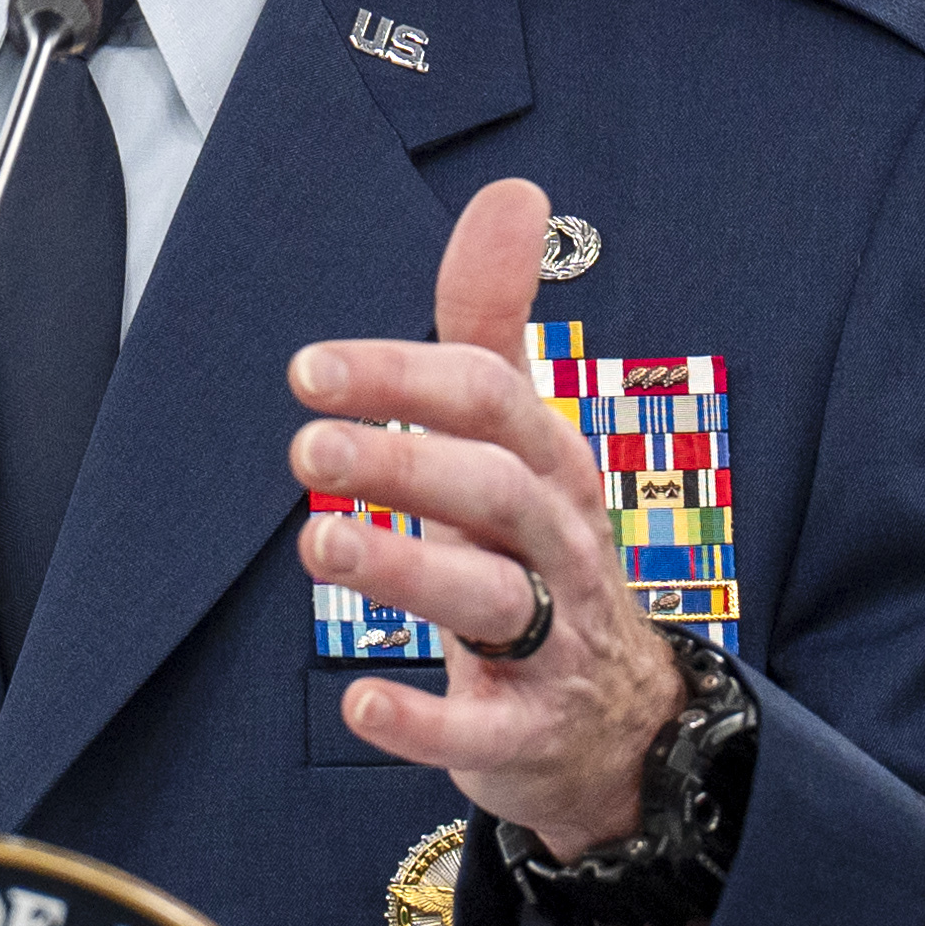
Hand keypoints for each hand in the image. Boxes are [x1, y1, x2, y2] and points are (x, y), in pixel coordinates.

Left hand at [290, 177, 684, 858]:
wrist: (618, 720)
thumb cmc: (540, 551)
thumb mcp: (523, 437)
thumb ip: (494, 322)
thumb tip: (511, 192)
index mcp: (550, 465)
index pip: (490, 401)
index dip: (403, 377)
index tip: (310, 368)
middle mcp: (558, 544)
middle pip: (495, 489)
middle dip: (405, 461)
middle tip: (306, 445)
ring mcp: (552, 642)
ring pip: (491, 599)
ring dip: (403, 569)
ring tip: (316, 542)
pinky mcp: (527, 733)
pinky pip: (482, 732)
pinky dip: (422, 722)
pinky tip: (360, 704)